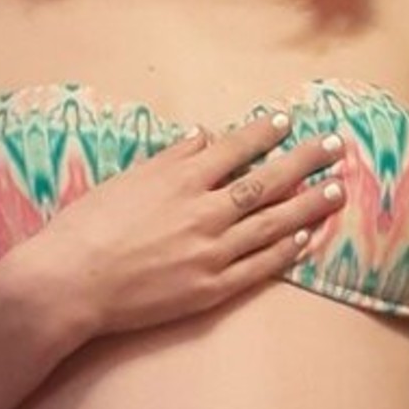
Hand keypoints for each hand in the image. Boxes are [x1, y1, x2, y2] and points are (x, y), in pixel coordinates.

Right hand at [39, 109, 347, 338]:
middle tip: (336, 146)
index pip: (234, 148)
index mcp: (180, 179)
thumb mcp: (125, 180)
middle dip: (305, 161)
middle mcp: (203, 210)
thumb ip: (169, 158)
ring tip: (337, 190)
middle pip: (267, 181)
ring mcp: (211, 251)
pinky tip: (306, 238)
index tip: (288, 121)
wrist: (70, 282)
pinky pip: (259, 266)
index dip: (264, 133)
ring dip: (309, 205)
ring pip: (273, 223)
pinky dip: (285, 251)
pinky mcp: (210, 287)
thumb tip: (203, 136)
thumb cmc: (87, 229)